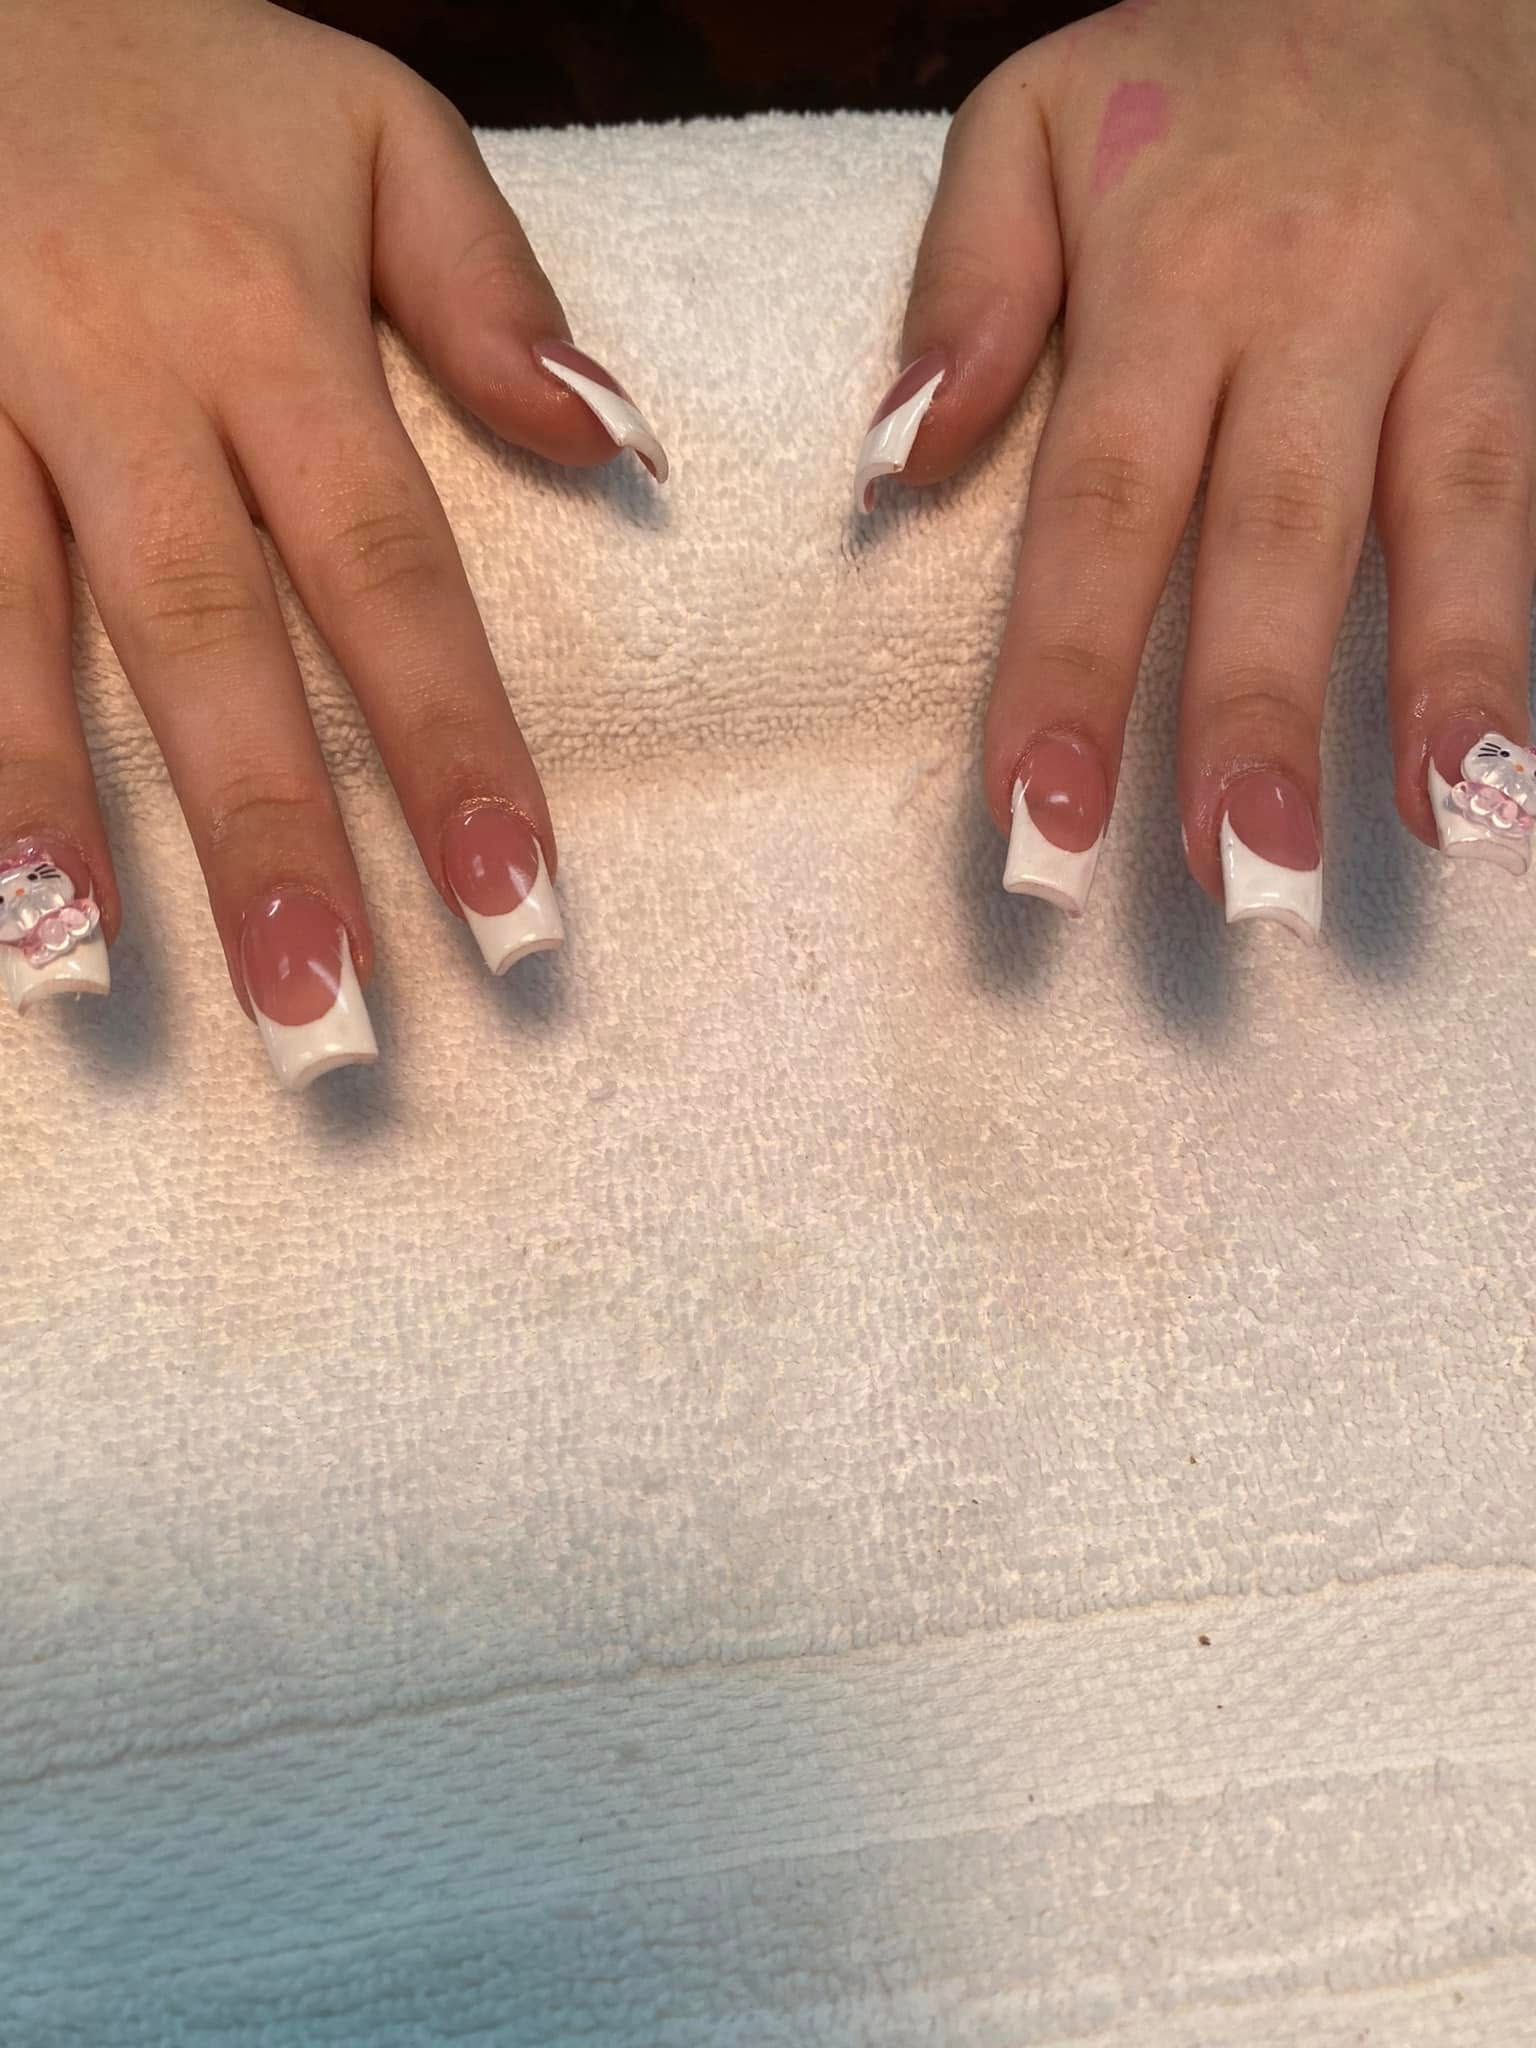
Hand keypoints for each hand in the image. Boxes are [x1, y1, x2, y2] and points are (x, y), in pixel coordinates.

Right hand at [0, 0, 664, 1082]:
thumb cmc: (182, 65)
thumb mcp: (369, 120)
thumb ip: (489, 285)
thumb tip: (617, 441)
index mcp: (268, 319)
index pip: (387, 568)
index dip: (450, 742)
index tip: (511, 906)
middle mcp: (116, 374)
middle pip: (207, 632)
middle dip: (265, 832)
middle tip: (325, 1023)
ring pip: (11, 620)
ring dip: (44, 804)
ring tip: (74, 971)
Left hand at [856, 0, 1535, 936]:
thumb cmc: (1195, 79)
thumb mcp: (1032, 121)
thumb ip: (965, 288)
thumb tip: (894, 465)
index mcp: (1172, 272)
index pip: (1108, 500)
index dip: (1074, 667)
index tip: (1042, 816)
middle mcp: (1320, 306)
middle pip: (1281, 533)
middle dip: (1255, 713)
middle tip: (1239, 883)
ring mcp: (1450, 323)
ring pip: (1457, 515)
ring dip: (1447, 680)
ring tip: (1445, 830)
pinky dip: (1523, 630)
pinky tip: (1513, 764)